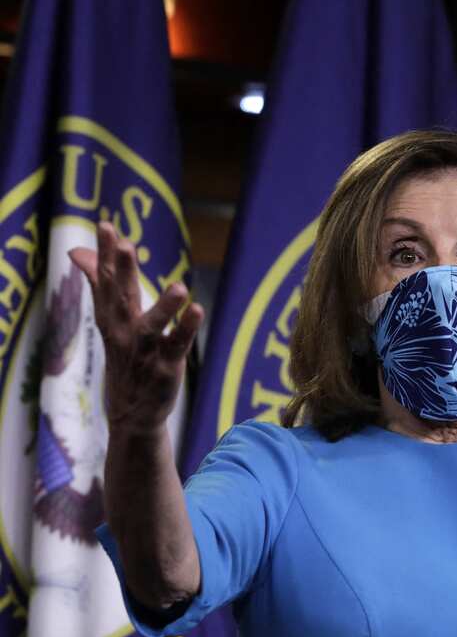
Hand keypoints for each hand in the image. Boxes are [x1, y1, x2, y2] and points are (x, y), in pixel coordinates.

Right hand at [68, 221, 203, 431]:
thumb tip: (78, 252)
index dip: (106, 254)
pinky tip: (197, 310)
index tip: (106, 224)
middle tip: (127, 244)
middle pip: (122, 298)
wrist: (131, 412)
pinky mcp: (166, 367)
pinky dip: (186, 329)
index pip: (106, 281)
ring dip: (164, 306)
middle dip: (123, 272)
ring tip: (179, 287)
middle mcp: (123, 331)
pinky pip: (177, 345)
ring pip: (151, 325)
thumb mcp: (109, 319)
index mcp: (111, 317)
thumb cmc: (125, 356)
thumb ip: (100, 283)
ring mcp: (145, 350)